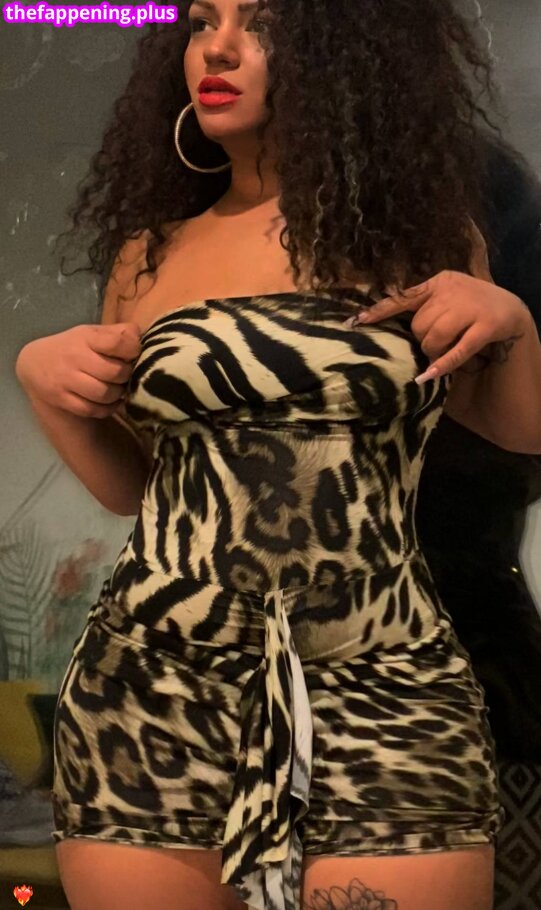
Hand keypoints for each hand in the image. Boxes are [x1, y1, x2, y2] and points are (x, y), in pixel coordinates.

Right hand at [16, 322, 140, 417]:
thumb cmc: (73, 347)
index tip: (134, 354)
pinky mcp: (61, 399)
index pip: (117, 342)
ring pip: (104, 394)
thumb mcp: (91, 333)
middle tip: (128, 376)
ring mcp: (66, 380)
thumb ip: (117, 333)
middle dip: (127, 376)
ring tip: (119, 389)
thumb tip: (140, 335)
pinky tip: (110, 402)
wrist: (36, 363)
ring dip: (118, 394)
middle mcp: (74, 357)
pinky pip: (92, 409)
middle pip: (114, 372)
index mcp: (85, 337)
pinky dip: (107, 409)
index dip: (133, 350)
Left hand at [349, 227, 529, 383]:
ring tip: (441, 353)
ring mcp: (471, 308)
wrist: (511, 309)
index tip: (357, 322)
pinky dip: (443, 364)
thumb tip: (384, 324)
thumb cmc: (470, 307)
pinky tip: (429, 375)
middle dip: (421, 340)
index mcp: (439, 282)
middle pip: (419, 325)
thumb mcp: (446, 298)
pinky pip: (457, 350)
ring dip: (432, 352)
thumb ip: (424, 307)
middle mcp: (453, 290)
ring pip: (433, 338)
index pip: (404, 298)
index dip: (380, 311)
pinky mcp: (486, 326)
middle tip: (433, 344)